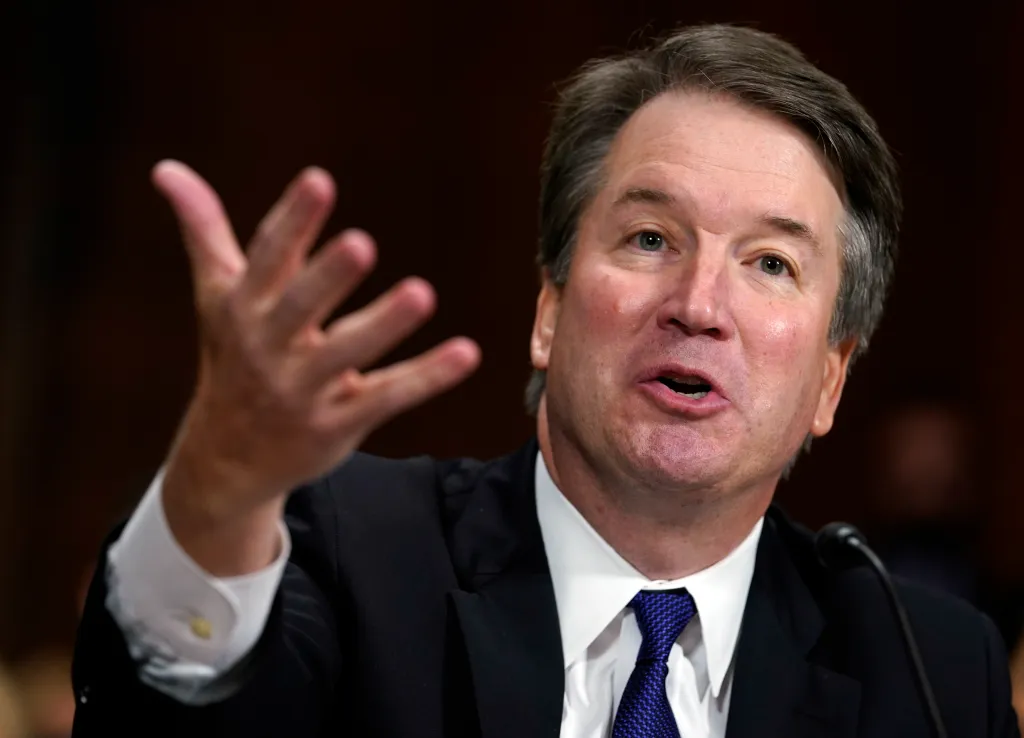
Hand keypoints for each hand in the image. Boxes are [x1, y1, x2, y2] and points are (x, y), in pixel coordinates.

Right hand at [153, 161, 479, 573]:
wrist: (226, 460)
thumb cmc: (231, 360)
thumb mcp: (216, 296)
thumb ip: (203, 231)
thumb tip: (166, 167)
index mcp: (243, 308)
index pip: (268, 258)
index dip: (293, 220)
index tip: (319, 180)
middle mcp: (269, 348)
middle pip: (299, 307)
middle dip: (327, 277)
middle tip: (362, 244)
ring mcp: (303, 390)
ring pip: (347, 354)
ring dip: (383, 324)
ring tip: (423, 293)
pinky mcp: (338, 423)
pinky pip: (386, 397)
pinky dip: (427, 377)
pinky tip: (467, 352)